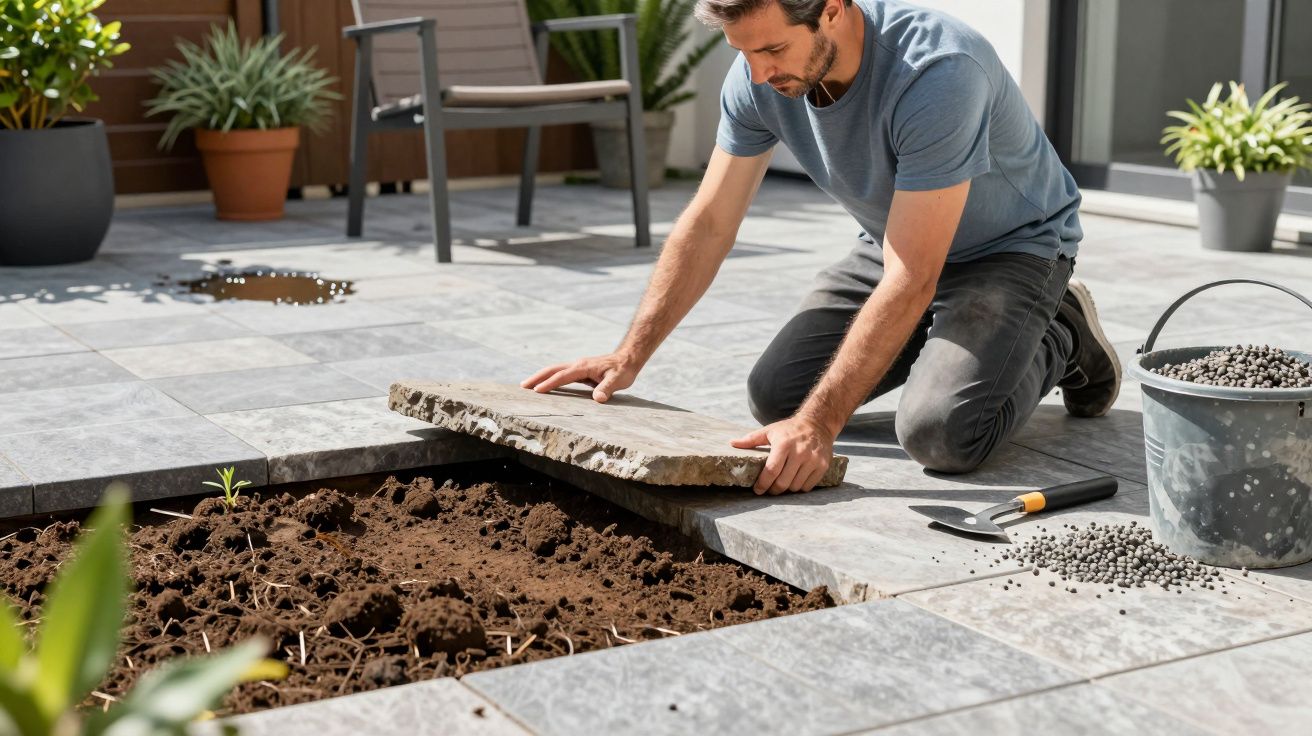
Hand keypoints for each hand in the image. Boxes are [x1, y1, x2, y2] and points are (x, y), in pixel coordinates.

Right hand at [521, 353, 638, 402]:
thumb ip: (607, 389)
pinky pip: (561, 374)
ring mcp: (578, 366)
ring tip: (527, 386)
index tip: (536, 390)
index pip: (562, 376)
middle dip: (537, 377)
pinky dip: (550, 378)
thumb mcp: (618, 380)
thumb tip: (598, 399)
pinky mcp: (580, 370)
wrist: (628, 358)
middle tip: (522, 386)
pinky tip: (546, 385)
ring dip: (540, 377)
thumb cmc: (623, 370)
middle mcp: (577, 364)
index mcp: (583, 367)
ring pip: (555, 370)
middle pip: (552, 370)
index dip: (549, 383)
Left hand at [730, 415, 834, 494]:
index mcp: (784, 444)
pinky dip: (800, 487)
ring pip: (795, 487)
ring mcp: (813, 460)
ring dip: (787, 489)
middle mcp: (799, 452)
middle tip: (769, 489)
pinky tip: (795, 480)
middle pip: (783, 482)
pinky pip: (808, 486)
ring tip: (782, 484)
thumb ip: (751, 439)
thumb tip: (732, 443)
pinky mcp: (823, 465)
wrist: (818, 423)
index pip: (771, 470)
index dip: (763, 484)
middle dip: (773, 490)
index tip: (758, 490)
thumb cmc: (789, 429)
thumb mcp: (770, 431)